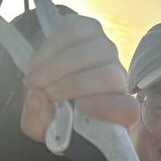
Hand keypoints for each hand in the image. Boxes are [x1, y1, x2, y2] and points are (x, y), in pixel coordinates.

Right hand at [20, 15, 138, 142]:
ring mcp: (107, 51)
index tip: (80, 107)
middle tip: (41, 92)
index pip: (126, 109)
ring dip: (56, 66)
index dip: (107, 107)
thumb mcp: (42, 129)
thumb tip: (37, 97)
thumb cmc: (52, 115)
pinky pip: (74, 31)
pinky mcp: (91, 30)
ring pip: (89, 52)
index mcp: (117, 112)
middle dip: (71, 84)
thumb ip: (39, 122)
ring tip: (33, 80)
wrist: (48, 83)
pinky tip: (36, 63)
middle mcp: (119, 79)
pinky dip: (50, 47)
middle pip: (108, 76)